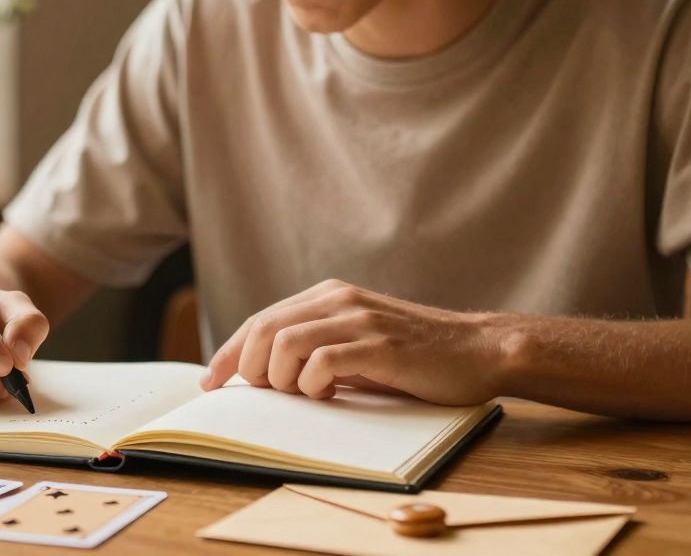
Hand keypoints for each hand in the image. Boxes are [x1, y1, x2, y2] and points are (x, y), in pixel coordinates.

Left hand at [201, 279, 512, 404]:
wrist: (480, 350)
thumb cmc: (416, 356)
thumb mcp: (357, 345)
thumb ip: (317, 349)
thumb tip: (265, 376)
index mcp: (329, 296)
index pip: (261, 320)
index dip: (230, 352)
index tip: (210, 381)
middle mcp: (339, 300)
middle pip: (263, 329)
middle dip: (248, 368)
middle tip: (263, 395)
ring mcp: (359, 319)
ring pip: (285, 343)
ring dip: (281, 377)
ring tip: (302, 394)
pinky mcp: (380, 344)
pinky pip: (323, 361)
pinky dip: (313, 384)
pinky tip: (330, 394)